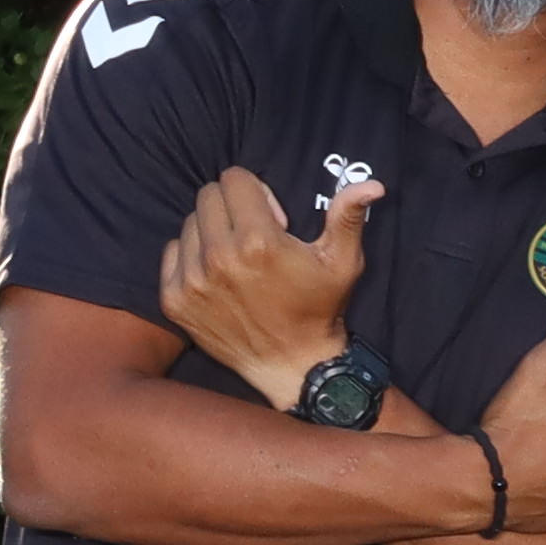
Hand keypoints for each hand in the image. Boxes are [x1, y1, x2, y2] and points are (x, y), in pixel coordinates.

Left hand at [162, 166, 374, 400]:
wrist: (292, 366)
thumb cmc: (319, 309)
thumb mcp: (342, 263)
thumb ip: (348, 218)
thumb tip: (373, 185)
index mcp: (258, 241)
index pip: (234, 178)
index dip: (258, 192)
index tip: (273, 219)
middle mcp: (219, 257)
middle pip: (207, 195)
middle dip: (231, 205)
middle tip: (252, 233)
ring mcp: (192, 280)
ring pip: (189, 223)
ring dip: (210, 231)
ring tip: (235, 257)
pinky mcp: (175, 300)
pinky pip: (172, 252)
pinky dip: (190, 257)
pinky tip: (216, 275)